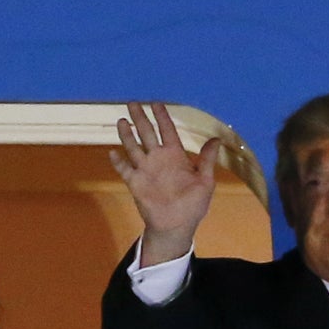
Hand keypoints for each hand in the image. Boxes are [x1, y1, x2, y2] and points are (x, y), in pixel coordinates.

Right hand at [109, 101, 220, 264]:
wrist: (176, 226)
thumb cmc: (193, 205)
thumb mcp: (205, 181)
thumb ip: (206, 160)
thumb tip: (216, 140)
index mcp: (175, 155)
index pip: (167, 130)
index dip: (162, 116)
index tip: (156, 103)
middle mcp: (158, 159)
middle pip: (147, 133)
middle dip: (140, 118)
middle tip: (133, 103)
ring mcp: (145, 170)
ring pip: (134, 147)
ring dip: (127, 135)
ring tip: (122, 121)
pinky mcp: (135, 183)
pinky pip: (125, 170)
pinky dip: (118, 162)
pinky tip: (113, 153)